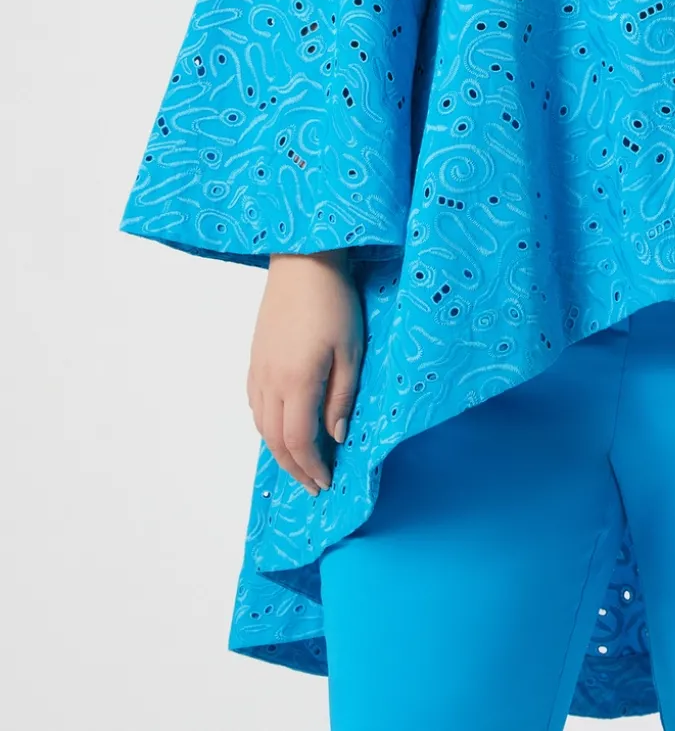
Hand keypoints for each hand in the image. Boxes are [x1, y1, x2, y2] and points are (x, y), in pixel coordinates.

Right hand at [247, 250, 363, 495]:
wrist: (302, 260)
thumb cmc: (334, 302)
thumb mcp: (351, 350)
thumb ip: (342, 397)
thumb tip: (335, 437)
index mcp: (297, 382)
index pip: (298, 441)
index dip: (311, 467)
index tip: (326, 483)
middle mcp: (270, 381)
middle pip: (275, 440)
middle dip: (294, 468)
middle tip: (313, 485)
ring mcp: (258, 369)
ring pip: (261, 425)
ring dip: (278, 450)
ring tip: (299, 463)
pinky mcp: (254, 356)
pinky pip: (255, 404)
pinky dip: (267, 426)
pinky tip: (281, 427)